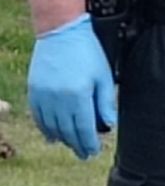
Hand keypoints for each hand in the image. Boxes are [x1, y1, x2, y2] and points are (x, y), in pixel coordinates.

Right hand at [27, 13, 116, 158]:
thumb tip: (109, 125)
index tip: (93, 152)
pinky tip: (52, 135)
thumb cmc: (86, 52)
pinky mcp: (34, 90)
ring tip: (71, 145)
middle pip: (67, 131)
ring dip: (61, 139)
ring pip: (51, 127)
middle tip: (84, 154)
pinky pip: (38, 116)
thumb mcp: (103, 76)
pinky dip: (45, 128)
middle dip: (76, 145)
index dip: (89, 143)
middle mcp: (58, 98)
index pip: (84, 128)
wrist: (60, 31)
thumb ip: (105, 103)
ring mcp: (43, 95)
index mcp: (78, 95)